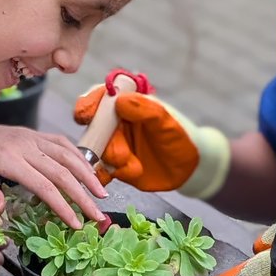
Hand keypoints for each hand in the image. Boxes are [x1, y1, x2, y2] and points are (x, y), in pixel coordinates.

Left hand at [0, 116, 108, 228]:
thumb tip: (1, 212)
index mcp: (8, 158)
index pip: (44, 185)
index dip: (62, 206)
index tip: (75, 225)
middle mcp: (25, 145)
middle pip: (62, 172)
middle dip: (83, 196)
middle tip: (98, 217)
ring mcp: (30, 137)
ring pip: (67, 155)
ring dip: (88, 174)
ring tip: (102, 195)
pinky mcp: (32, 134)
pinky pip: (60, 142)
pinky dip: (77, 156)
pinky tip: (88, 170)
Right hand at [74, 87, 230, 197]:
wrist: (190, 169)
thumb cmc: (181, 138)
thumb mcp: (167, 122)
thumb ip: (146, 110)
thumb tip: (121, 101)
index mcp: (127, 104)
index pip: (101, 98)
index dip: (88, 105)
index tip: (85, 115)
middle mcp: (116, 123)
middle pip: (95, 128)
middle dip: (106, 143)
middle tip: (122, 155)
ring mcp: (114, 144)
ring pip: (98, 151)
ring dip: (113, 160)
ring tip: (134, 166)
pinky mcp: (115, 166)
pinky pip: (101, 170)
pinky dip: (106, 175)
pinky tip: (122, 176)